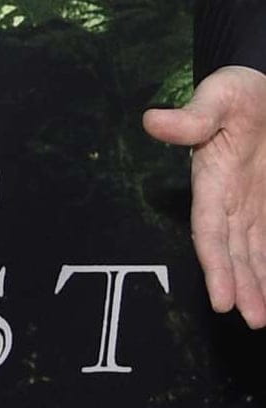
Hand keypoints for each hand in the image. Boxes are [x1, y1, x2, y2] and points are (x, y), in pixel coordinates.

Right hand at [144, 65, 265, 325]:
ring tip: (262, 318)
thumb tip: (152, 121)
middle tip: (253, 319)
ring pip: (254, 254)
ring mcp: (253, 208)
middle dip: (242, 286)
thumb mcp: (218, 96)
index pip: (209, 230)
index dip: (215, 265)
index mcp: (213, 181)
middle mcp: (230, 203)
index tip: (222, 298)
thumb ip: (192, 118)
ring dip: (257, 285)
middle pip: (233, 252)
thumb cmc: (238, 91)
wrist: (263, 87)